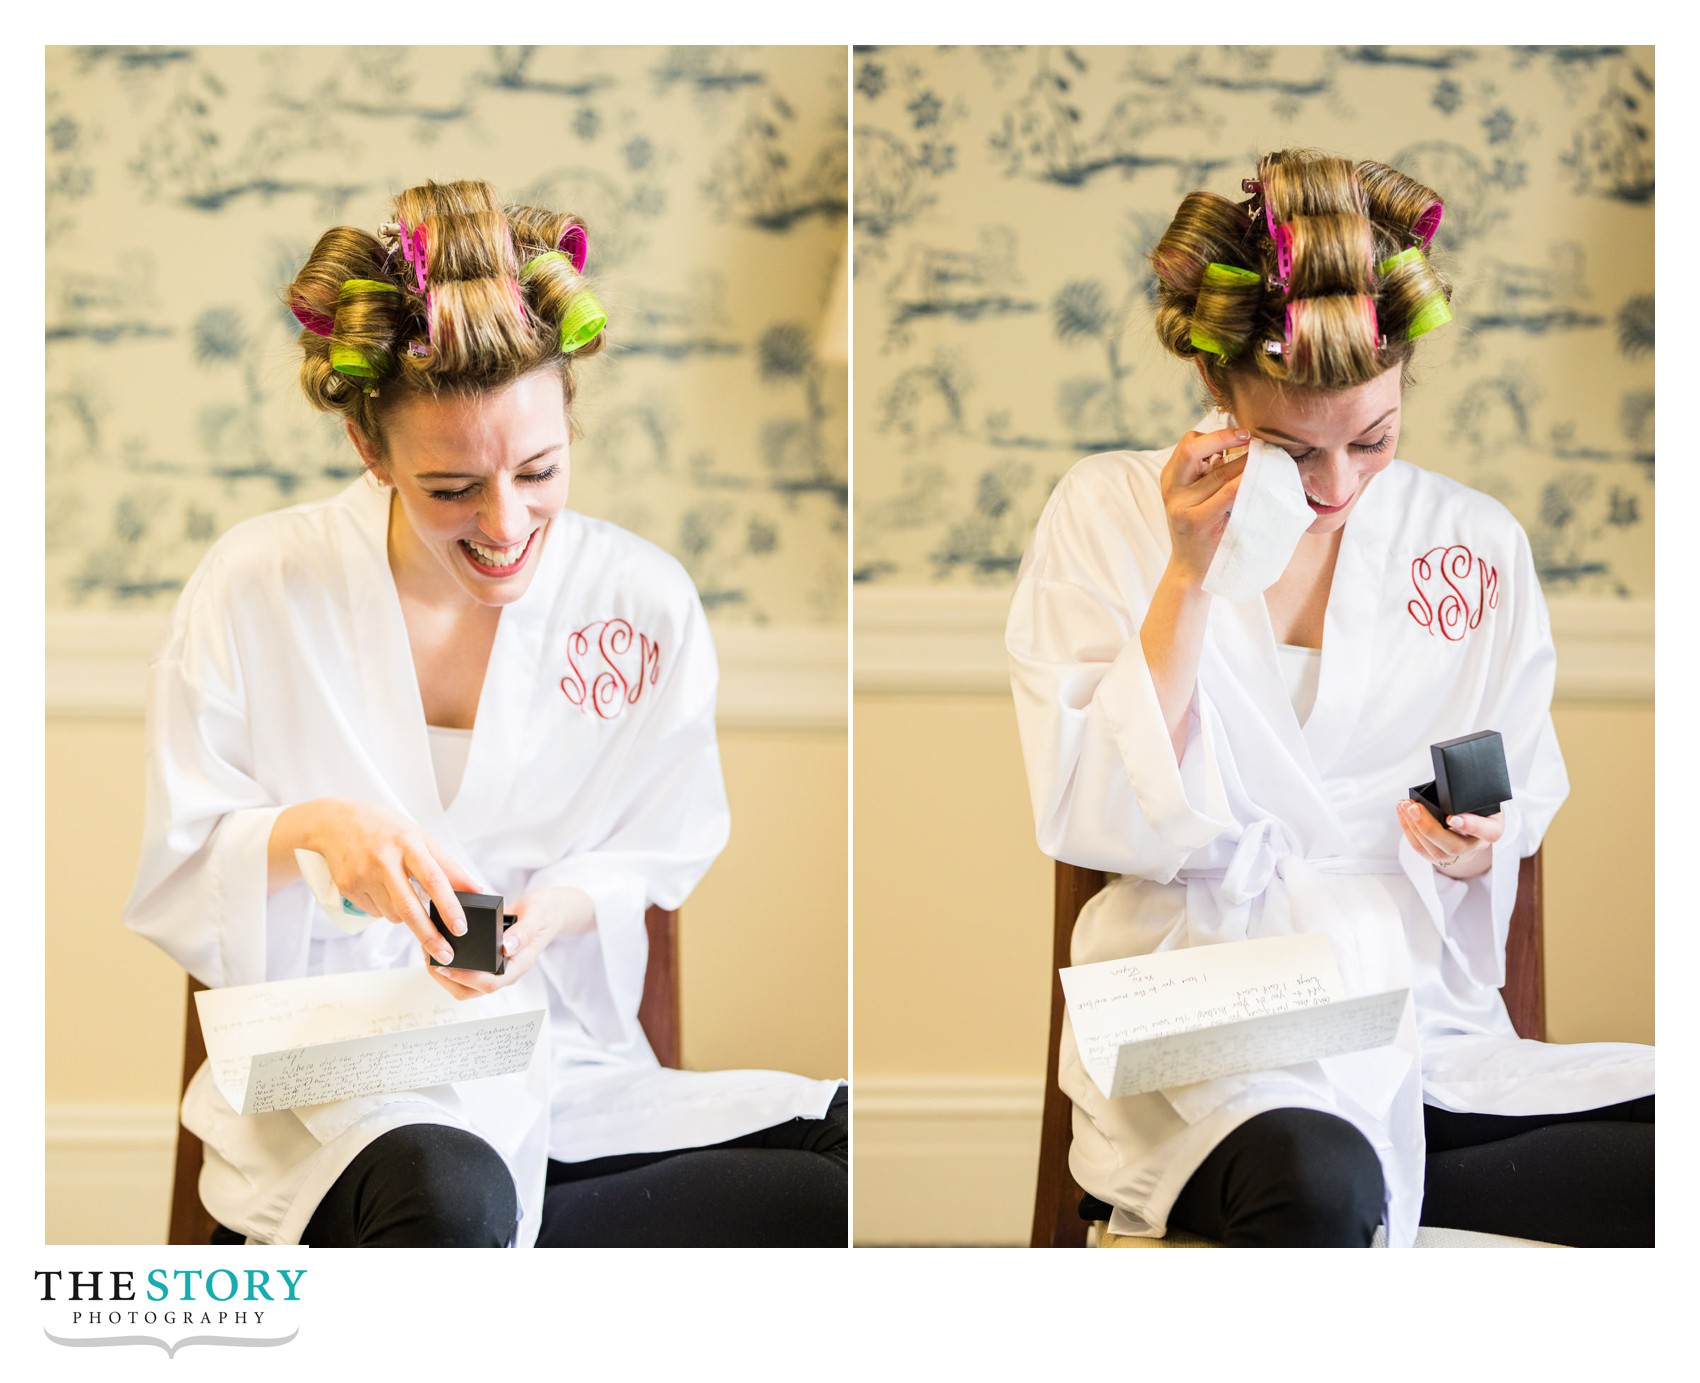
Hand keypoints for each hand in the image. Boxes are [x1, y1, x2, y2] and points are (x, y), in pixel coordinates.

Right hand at [277, 798, 481, 964]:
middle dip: (429, 935)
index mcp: (409, 844)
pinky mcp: (348, 888)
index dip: (449, 906)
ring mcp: (363, 875)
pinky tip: (380, 888)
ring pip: (393, 914)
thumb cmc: (386, 829)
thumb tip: (475, 889)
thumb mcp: (420, 837)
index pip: (434, 879)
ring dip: (406, 916)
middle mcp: (384, 860)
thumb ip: (448, 864)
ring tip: (402, 892)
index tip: (461, 928)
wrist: (336, 822)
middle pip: (410, 907)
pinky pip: (375, 912)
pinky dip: (385, 909)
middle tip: (445, 954)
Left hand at [430, 886, 596, 1000]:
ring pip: (465, 985)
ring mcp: (496, 968)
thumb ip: (523, 932)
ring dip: (444, 974)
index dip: (465, 978)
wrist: (550, 911)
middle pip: (471, 991)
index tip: (444, 965)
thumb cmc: (545, 912)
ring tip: (429, 952)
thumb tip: (506, 948)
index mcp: (518, 966)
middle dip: (446, 979)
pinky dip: (449, 963)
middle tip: (429, 958)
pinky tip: (439, 946)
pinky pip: (466, 971)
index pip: (489, 984)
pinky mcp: (488, 961)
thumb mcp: (536, 916)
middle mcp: (505, 972)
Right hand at [1158, 426, 1249, 586]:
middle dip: (1230, 440)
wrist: (1194, 572)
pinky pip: (1228, 492)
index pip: (1189, 443)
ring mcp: (1182, 507)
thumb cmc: (1204, 532)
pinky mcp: (1198, 521)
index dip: (1216, 435)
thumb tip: (1241, 444)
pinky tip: (1262, 482)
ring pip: (1219, 471)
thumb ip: (1208, 474)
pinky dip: (1247, 482)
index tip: (1243, 435)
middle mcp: (1171, 490)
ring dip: (1247, 463)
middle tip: (1260, 444)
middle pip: (1195, 449)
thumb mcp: (1197, 499)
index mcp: (1170, 480)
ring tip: (1269, 463)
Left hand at [1396, 799, 1502, 879]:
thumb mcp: (1481, 797)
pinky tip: (1402, 812)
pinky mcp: (1439, 857)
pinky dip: (1408, 829)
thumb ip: (1471, 793)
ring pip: (1433, 850)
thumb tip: (1450, 777)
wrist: (1474, 822)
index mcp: (1492, 830)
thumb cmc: (1477, 805)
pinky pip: (1421, 848)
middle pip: (1453, 846)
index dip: (1470, 826)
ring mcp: (1457, 856)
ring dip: (1414, 826)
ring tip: (1404, 805)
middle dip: (1429, 827)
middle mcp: (1476, 846)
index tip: (1451, 818)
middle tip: (1414, 807)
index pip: (1487, 832)